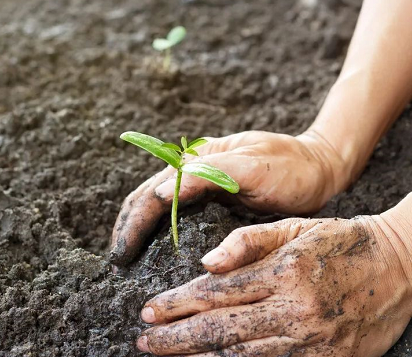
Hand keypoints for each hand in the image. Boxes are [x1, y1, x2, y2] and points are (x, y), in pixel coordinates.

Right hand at [110, 130, 350, 264]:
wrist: (318, 166)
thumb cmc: (291, 166)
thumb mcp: (253, 166)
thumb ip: (208, 173)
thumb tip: (159, 193)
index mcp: (198, 159)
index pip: (153, 192)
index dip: (133, 223)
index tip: (121, 253)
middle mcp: (193, 168)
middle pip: (147, 197)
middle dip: (128, 227)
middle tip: (116, 261)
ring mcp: (201, 182)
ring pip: (156, 204)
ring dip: (137, 228)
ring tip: (125, 254)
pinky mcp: (211, 195)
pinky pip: (175, 212)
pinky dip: (157, 228)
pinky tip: (152, 245)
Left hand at [136, 195, 411, 355]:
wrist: (400, 268)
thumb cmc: (340, 241)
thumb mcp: (295, 228)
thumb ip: (248, 242)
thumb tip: (206, 263)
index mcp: (284, 272)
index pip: (216, 292)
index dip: (177, 304)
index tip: (148, 311)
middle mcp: (295, 310)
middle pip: (220, 329)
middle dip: (176, 338)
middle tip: (144, 342)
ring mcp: (311, 341)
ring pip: (240, 356)